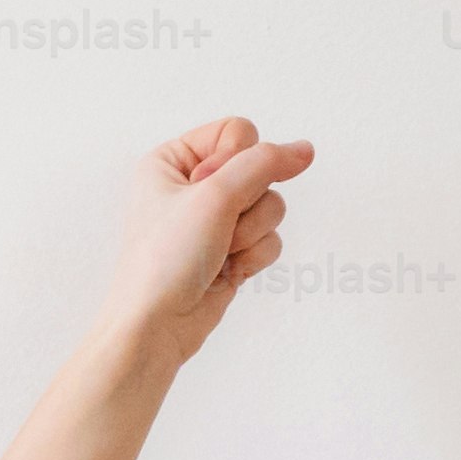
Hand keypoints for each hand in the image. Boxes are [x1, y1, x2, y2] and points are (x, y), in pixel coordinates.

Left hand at [95, 117, 312, 374]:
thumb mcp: (215, 195)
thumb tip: (304, 150)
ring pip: (271, 205)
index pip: (237, 132)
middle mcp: (193, 186)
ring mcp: (215, 221)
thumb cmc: (166, 259)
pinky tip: (227, 272)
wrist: (156, 327)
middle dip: (247, 203)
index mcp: (172, 160)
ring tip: (219, 253)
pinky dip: (254, 256)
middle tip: (214, 227)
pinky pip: (270, 238)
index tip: (209, 189)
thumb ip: (265, 163)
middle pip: (260, 170)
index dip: (236, 160)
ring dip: (251, 233)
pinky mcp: (232, 251)